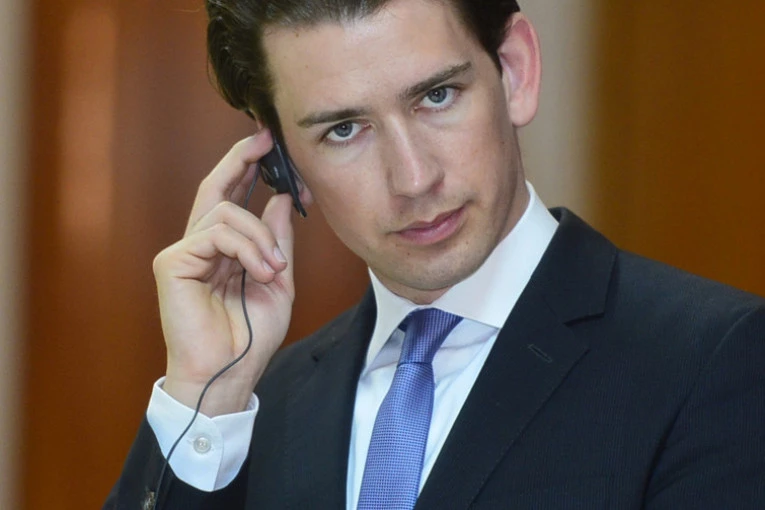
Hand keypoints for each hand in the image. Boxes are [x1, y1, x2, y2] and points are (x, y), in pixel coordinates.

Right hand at [153, 130, 294, 415]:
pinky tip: (261, 272)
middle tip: (265, 141)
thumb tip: (281, 199)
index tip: (269, 146)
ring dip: (260, 236)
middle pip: (214, 188)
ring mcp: (183, 252)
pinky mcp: (173, 263)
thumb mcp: (278, 280)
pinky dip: (247, 248)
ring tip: (274, 269)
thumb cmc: (250, 336)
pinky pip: (216, 233)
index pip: (231, 198)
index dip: (246, 169)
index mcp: (223, 250)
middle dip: (240, 160)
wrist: (230, 373)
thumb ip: (276, 241)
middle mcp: (200, 245)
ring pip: (225, 211)